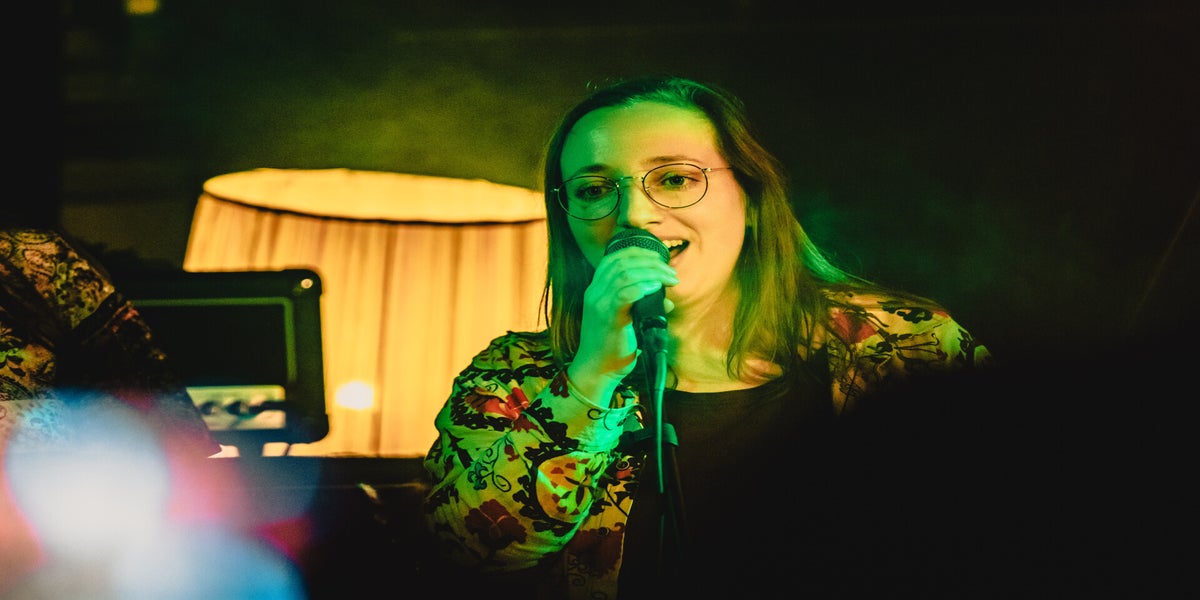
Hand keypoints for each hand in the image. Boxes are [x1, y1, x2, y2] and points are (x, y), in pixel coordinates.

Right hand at [567, 245, 676, 402]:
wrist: (597, 371)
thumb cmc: (613, 347)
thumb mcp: (627, 322)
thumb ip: (643, 308)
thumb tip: (668, 303)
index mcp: (596, 289)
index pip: (613, 258)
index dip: (638, 253)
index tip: (659, 259)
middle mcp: (595, 292)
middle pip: (621, 262)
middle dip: (651, 262)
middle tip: (670, 273)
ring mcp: (599, 304)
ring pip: (625, 274)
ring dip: (652, 273)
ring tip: (669, 280)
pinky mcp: (608, 317)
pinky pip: (624, 294)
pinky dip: (642, 287)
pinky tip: (656, 289)